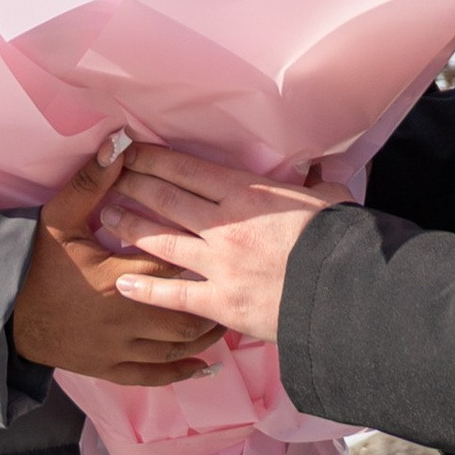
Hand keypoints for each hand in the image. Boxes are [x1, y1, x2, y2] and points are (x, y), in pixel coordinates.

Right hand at [11, 131, 225, 386]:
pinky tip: (204, 367)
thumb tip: (118, 143)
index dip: (200, 259)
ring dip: (205, 337)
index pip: (171, 267)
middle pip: (184, 314)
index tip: (221, 248)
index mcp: (114, 277)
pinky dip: (182, 374)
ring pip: (175, 349)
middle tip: (232, 287)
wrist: (2, 313)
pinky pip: (154, 377)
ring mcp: (117, 349)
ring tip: (225, 322)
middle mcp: (123, 318)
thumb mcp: (59, 217)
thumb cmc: (34, 262)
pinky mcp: (108, 370)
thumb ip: (92, 182)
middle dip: (211, 304)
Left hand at [104, 145, 325, 348]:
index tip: (132, 150)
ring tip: (109, 216)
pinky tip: (122, 282)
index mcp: (249, 194)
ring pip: (162, 240)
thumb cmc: (340, 242)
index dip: (155, 159)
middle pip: (167, 199)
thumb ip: (315, 185)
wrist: (345, 293)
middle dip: (134, 185)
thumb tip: (319, 172)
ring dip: (131, 227)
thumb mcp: (330, 201)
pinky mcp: (221, 303)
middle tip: (111, 178)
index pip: (188, 170)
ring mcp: (219, 265)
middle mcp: (226, 225)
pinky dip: (146, 288)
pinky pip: (175, 294)